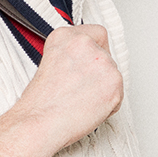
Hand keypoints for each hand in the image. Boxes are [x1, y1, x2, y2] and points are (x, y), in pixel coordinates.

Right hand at [14, 24, 123, 153]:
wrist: (40, 122)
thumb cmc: (39, 103)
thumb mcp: (48, 65)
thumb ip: (71, 57)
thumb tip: (84, 65)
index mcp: (66, 36)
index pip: (97, 34)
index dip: (95, 50)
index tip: (91, 62)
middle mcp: (86, 44)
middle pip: (106, 56)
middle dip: (98, 74)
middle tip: (81, 90)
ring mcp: (103, 62)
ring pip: (113, 76)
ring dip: (103, 89)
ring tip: (81, 102)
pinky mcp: (115, 83)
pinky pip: (118, 95)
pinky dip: (108, 105)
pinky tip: (89, 109)